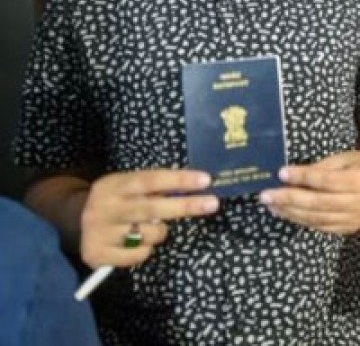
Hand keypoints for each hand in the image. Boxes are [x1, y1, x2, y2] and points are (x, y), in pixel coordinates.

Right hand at [80, 169, 217, 268]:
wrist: (73, 218)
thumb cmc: (116, 199)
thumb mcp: (128, 185)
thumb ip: (154, 187)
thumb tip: (193, 188)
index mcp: (114, 184)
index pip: (151, 179)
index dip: (179, 180)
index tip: (205, 180)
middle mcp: (104, 207)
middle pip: (152, 208)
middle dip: (186, 206)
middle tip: (213, 203)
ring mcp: (99, 232)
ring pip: (149, 234)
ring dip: (160, 232)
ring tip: (148, 227)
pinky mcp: (97, 254)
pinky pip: (139, 255)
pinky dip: (145, 250)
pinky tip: (134, 242)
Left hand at [260, 151, 359, 234]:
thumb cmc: (358, 165)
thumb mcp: (342, 158)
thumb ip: (320, 168)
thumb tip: (290, 176)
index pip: (326, 180)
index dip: (303, 177)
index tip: (281, 173)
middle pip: (319, 202)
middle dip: (289, 199)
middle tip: (266, 195)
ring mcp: (356, 219)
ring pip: (317, 218)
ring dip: (290, 212)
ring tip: (271, 205)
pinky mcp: (349, 229)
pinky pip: (320, 227)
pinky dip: (300, 220)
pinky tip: (286, 213)